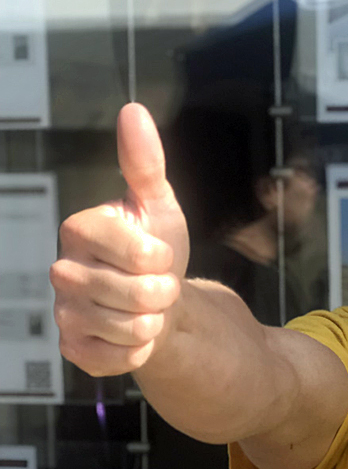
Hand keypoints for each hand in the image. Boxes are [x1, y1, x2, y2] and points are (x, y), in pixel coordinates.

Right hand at [52, 103, 189, 375]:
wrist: (158, 303)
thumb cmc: (157, 250)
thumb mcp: (159, 206)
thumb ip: (145, 163)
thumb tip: (133, 110)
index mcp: (80, 229)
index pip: (137, 252)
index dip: (161, 258)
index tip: (159, 255)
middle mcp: (63, 270)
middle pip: (136, 294)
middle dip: (163, 293)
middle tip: (158, 286)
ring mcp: (64, 312)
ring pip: (131, 327)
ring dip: (154, 322)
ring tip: (146, 309)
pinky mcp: (73, 348)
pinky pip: (118, 358)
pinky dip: (139, 350)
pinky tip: (134, 335)